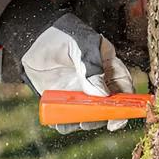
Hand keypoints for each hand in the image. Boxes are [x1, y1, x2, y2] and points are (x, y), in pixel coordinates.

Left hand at [22, 14, 134, 133]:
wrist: (31, 39)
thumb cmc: (61, 35)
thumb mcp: (80, 46)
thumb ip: (91, 68)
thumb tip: (103, 95)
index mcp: (107, 65)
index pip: (123, 86)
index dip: (126, 103)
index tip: (120, 117)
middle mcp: (96, 81)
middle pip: (108, 105)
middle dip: (103, 117)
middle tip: (92, 122)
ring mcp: (79, 91)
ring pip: (88, 113)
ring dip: (84, 121)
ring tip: (77, 123)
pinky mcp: (62, 98)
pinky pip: (67, 114)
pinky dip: (64, 122)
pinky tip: (59, 122)